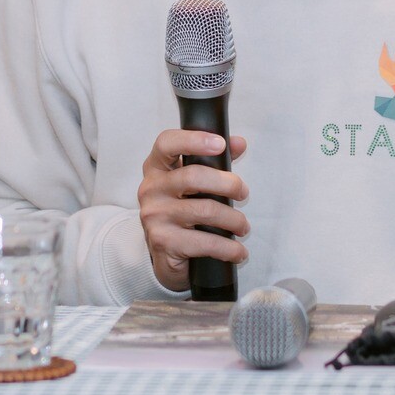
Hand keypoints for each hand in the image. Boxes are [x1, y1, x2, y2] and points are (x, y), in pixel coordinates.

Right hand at [138, 128, 249, 292]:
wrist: (164, 255)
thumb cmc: (182, 211)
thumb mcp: (193, 184)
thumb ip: (215, 161)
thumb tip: (239, 143)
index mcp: (156, 168)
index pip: (167, 144)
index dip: (193, 139)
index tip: (220, 144)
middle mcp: (151, 189)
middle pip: (193, 176)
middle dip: (228, 184)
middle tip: (243, 193)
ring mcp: (155, 216)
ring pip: (205, 210)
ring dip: (234, 220)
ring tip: (242, 226)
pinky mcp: (164, 242)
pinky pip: (206, 242)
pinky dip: (229, 248)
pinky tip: (238, 251)